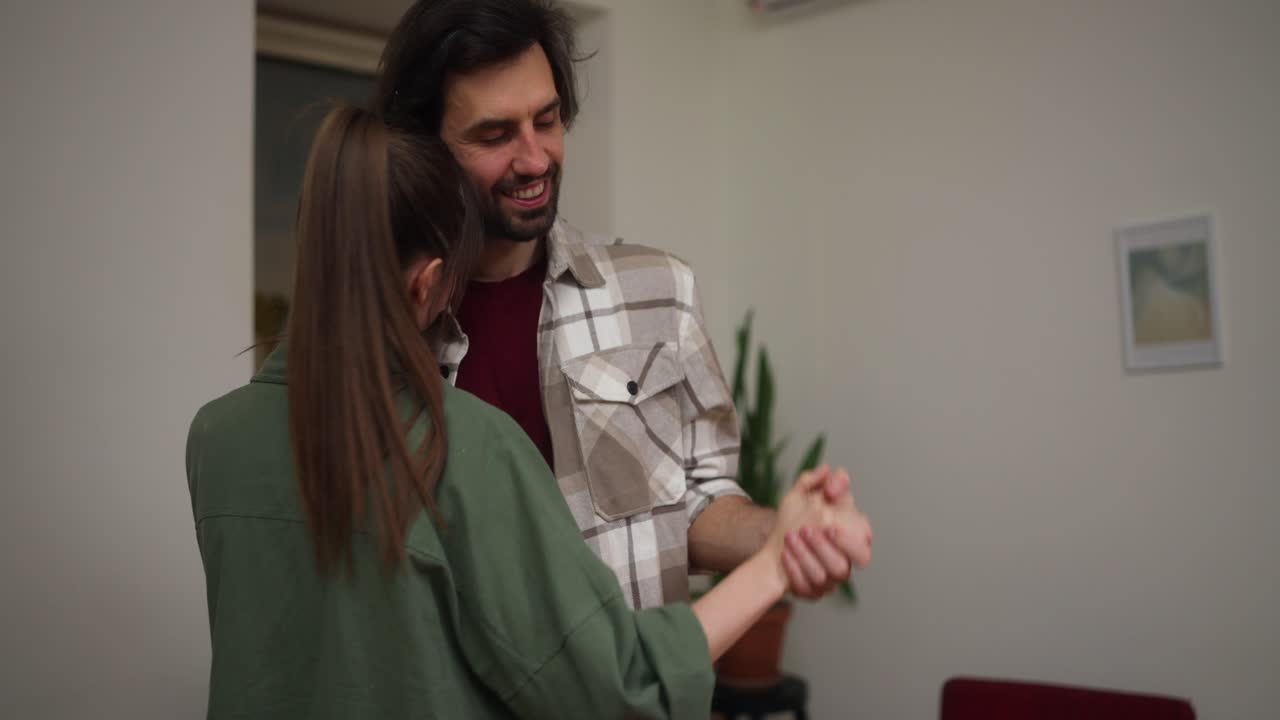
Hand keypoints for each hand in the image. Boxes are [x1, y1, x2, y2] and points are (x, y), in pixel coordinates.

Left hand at [780, 466, 872, 599]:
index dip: (849, 538)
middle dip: (824, 548)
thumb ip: (818, 481)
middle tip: (806, 529)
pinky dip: (794, 569)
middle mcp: (843, 562)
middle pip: (843, 566)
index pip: (863, 544)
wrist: (773, 543)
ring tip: (790, 538)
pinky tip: (784, 554)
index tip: (830, 525)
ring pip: (823, 577)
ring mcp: (827, 580)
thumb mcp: (803, 495)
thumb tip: (828, 471)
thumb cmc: (796, 518)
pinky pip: (806, 588)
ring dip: (805, 556)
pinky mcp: (811, 592)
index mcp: (850, 538)